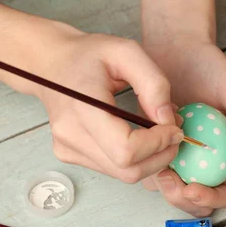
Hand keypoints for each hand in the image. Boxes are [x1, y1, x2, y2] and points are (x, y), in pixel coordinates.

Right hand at [27, 25, 183, 183]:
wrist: (51, 63)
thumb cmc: (88, 55)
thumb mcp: (127, 52)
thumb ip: (154, 84)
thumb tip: (168, 121)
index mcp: (83, 108)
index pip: (126, 150)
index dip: (158, 144)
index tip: (174, 128)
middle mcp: (71, 135)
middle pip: (128, 170)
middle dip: (160, 156)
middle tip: (173, 134)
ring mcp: (68, 149)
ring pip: (124, 174)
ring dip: (150, 159)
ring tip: (158, 133)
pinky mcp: (70, 156)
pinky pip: (113, 169)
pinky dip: (134, 159)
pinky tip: (138, 138)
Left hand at [142, 40, 225, 216]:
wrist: (176, 48)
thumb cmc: (209, 68)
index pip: (225, 192)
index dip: (211, 198)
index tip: (193, 188)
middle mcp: (204, 161)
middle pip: (197, 200)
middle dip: (183, 200)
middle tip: (170, 182)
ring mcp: (179, 156)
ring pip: (172, 190)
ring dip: (164, 188)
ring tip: (157, 165)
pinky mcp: (156, 147)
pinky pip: (151, 169)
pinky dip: (149, 168)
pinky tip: (145, 151)